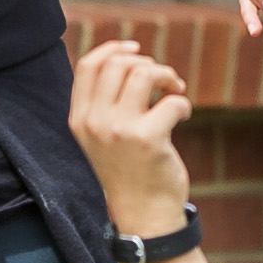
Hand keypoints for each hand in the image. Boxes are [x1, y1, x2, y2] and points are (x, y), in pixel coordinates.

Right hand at [70, 36, 196, 232]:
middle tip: (163, 81)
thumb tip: (130, 58)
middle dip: (148, 64)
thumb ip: (105, 102)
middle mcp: (94, 122)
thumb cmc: (129, 170)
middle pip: (118, 64)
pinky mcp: (147, 138)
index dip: (114, 48)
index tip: (136, 49)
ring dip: (167, 76)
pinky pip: (172, 101)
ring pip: (144, 74)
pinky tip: (183, 116)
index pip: (89, 65)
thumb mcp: (102, 136)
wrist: (143, 214)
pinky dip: (183, 103)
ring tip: (174, 90)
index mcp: (80, 118)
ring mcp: (119, 130)